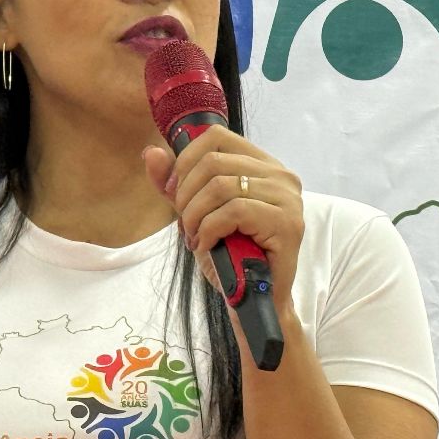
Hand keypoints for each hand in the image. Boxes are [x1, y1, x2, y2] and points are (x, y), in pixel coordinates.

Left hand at [142, 130, 303, 318]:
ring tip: (195, 237)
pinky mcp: (287, 224)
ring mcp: (287, 199)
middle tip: (186, 224)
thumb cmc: (230, 257)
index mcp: (263, 165)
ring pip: (221, 186)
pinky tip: (207, 245)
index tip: (174, 193)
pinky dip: (209, 229)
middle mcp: (281, 176)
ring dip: (195, 215)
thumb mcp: (195, 213)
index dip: (185, 161)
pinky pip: (234, 211)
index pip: (216, 137)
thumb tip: (151, 152)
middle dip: (187, 195)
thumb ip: (175, 184)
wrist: (253, 301)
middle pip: (213, 162)